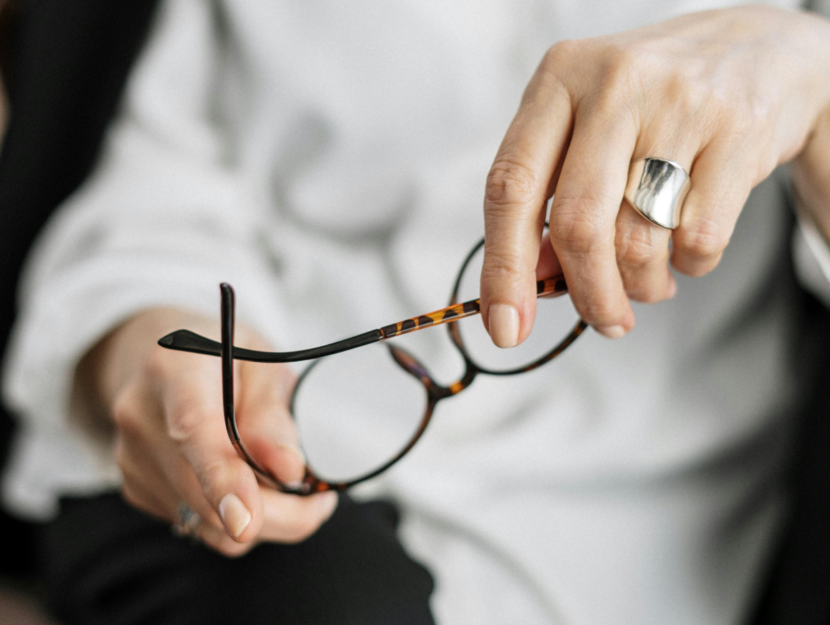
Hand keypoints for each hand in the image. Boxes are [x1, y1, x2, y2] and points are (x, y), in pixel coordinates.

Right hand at [76, 308, 336, 556]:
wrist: (166, 362)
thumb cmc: (226, 359)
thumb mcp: (265, 366)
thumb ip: (273, 415)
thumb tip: (288, 470)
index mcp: (175, 370)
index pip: (194, 429)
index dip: (221, 478)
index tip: (246, 522)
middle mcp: (142, 417)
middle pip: (206, 494)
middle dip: (275, 512)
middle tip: (319, 500)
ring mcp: (132, 459)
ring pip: (207, 523)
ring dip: (260, 519)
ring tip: (285, 483)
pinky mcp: (136, 488)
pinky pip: (197, 526)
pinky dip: (233, 518)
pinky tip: (245, 483)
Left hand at [480, 6, 829, 343]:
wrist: (758, 51)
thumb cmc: (652, 105)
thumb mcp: (586, 130)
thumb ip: (551, 197)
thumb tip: (534, 281)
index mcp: (558, 79)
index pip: (510, 187)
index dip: (503, 269)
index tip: (506, 328)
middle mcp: (613, 85)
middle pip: (578, 226)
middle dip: (588, 295)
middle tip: (605, 322)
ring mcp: (678, 104)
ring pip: (638, 241)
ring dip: (640, 285)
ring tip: (650, 280)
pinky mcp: (737, 131)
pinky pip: (698, 240)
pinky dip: (689, 266)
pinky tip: (688, 248)